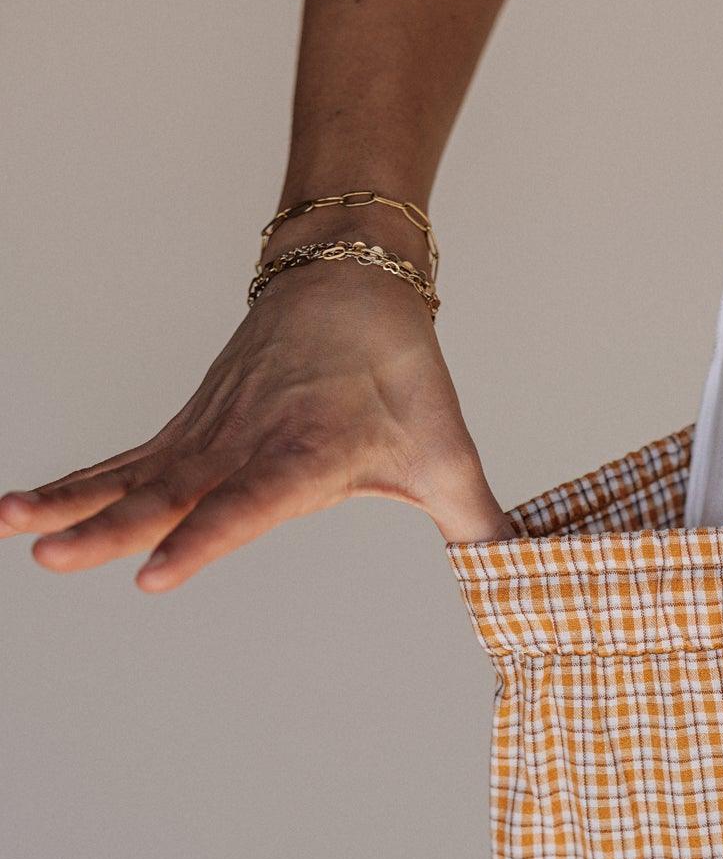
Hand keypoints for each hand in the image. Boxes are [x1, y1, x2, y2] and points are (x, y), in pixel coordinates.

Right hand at [0, 260, 519, 590]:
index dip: (207, 537)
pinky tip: (14, 513)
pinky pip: (119, 464)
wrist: (353, 276)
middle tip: (56, 558)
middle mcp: (246, 443)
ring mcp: (208, 435)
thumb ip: (482, 527)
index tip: (157, 572)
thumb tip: (533, 581)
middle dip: (114, 527)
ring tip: (12, 530)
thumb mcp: (449, 454)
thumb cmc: (403, 374)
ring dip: (69, 504)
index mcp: (307, 454)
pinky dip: (69, 487)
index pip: (251, 501)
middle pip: (173, 489)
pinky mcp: (186, 431)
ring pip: (131, 474)